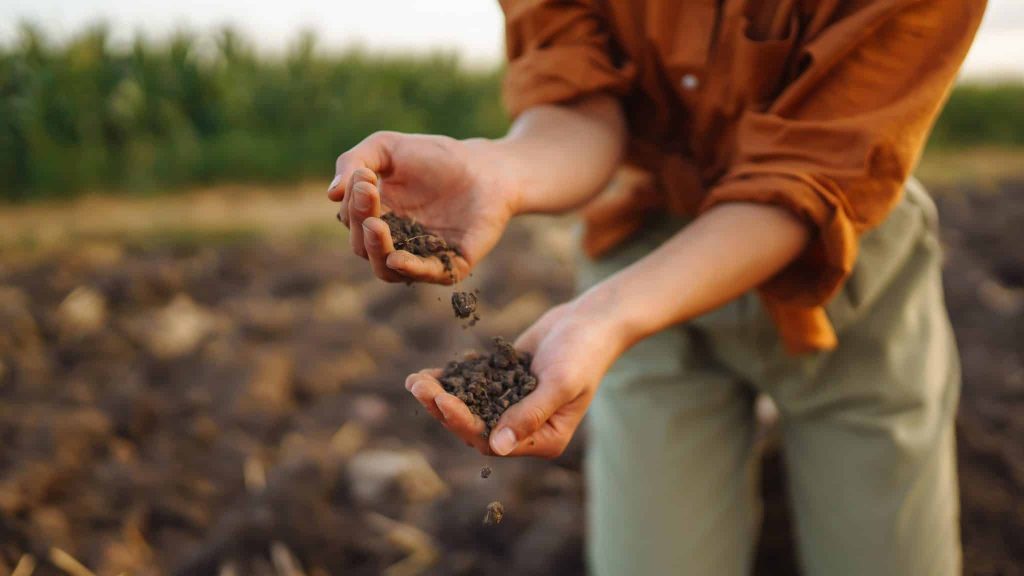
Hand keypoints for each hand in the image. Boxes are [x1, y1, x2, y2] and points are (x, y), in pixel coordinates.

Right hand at [329, 132, 517, 283]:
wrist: (487, 166)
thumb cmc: (435, 156)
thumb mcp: (387, 148)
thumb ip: (354, 161)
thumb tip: (330, 195)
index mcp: (377, 217)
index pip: (352, 221)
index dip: (352, 203)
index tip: (364, 177)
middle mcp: (395, 242)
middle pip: (362, 246)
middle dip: (360, 221)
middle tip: (368, 193)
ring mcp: (421, 256)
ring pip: (385, 269)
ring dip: (375, 249)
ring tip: (375, 225)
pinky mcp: (451, 265)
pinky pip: (425, 275)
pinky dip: (409, 269)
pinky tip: (396, 258)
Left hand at [404, 296, 630, 457]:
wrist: (591, 320)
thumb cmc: (583, 353)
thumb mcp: (560, 384)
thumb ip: (530, 414)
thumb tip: (496, 446)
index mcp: (543, 440)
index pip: (493, 441)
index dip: (463, 423)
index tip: (442, 401)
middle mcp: (525, 428)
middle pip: (474, 426)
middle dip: (443, 408)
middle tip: (417, 386)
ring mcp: (513, 406)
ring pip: (469, 407)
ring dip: (441, 395)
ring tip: (415, 381)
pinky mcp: (504, 383)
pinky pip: (474, 387)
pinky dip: (453, 380)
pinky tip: (431, 372)